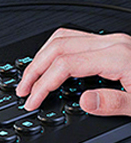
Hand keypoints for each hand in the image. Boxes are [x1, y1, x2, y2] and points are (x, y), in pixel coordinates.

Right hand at [16, 28, 130, 113]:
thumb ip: (114, 104)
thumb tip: (84, 101)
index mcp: (119, 56)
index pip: (66, 64)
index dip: (43, 83)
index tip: (32, 100)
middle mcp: (113, 43)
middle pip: (58, 46)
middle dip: (34, 69)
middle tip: (24, 90)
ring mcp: (111, 41)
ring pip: (62, 38)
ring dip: (41, 58)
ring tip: (31, 78)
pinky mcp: (111, 44)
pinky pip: (74, 39)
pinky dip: (55, 52)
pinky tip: (50, 67)